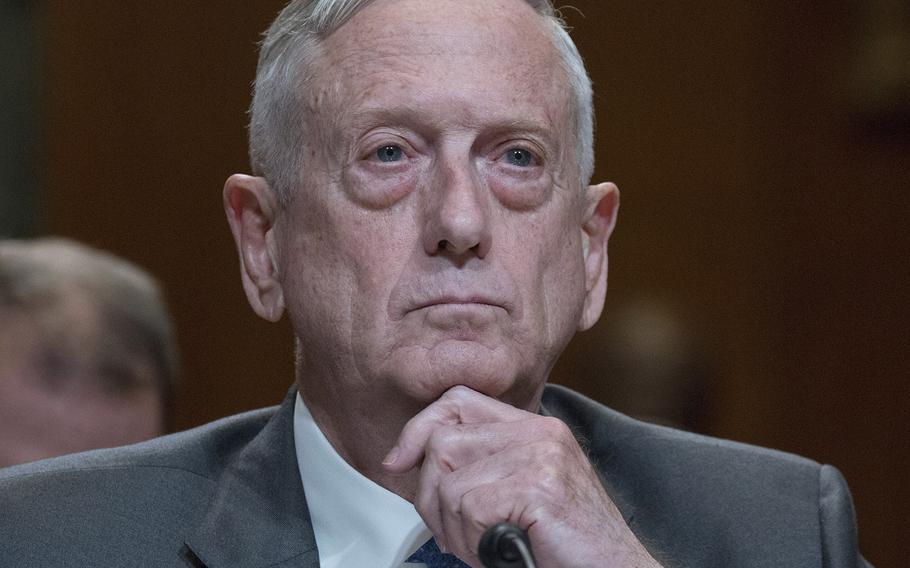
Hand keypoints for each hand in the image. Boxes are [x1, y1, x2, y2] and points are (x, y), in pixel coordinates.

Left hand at [382, 386, 661, 566]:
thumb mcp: (519, 494)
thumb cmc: (567, 547)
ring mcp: (542, 456)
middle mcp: (539, 433)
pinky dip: (473, 541)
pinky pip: (470, 507)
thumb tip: (410, 461)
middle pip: (443, 444)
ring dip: (455, 529)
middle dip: (434, 499)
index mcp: (534, 429)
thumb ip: (481, 468)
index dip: (419, 429)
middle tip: (458, 533)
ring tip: (487, 546)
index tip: (399, 461)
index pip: (458, 401)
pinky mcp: (540, 487)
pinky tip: (501, 550)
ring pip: (450, 483)